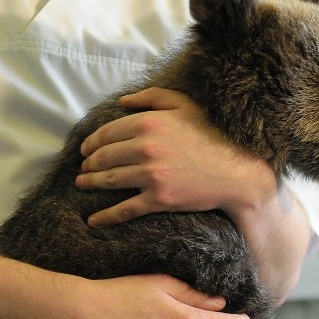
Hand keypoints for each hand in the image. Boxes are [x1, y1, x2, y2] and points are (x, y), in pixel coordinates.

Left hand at [75, 87, 277, 225]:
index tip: (85, 150)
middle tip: (83, 168)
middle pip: (104, 157)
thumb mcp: (185, 106)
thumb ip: (152, 98)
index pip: (108, 133)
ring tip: (82, 184)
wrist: (236, 172)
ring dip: (90, 183)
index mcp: (149, 123)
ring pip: (110, 180)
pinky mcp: (159, 199)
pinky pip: (125, 209)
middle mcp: (146, 148)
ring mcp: (151, 175)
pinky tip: (94, 220)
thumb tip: (122, 102)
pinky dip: (106, 217)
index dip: (92, 142)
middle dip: (89, 164)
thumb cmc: (212, 136)